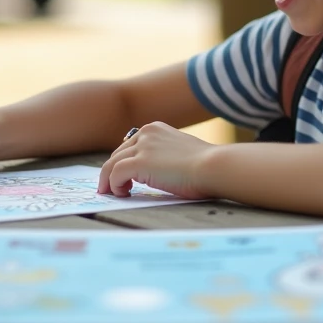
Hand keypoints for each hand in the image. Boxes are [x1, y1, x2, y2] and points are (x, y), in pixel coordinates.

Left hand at [97, 122, 216, 198]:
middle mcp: (146, 133)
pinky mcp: (140, 162)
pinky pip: (114, 174)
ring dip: (109, 181)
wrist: (213, 166)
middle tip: (112, 188)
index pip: (129, 145)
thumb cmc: (205, 165)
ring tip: (114, 194)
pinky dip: (113, 185)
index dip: (122, 162)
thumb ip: (164, 155)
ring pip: (111, 164)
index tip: (120, 176)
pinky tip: (123, 194)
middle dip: (112, 172)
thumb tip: (153, 170)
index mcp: (155, 129)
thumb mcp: (180, 152)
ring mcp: (142, 146)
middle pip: (117, 154)